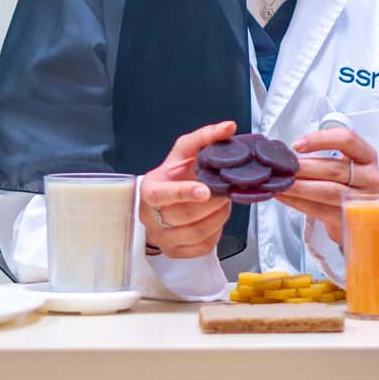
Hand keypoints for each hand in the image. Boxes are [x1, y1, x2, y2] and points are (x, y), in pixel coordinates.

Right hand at [139, 121, 235, 258]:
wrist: (163, 201)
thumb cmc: (174, 175)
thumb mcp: (185, 152)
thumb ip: (206, 137)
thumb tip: (229, 127)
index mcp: (149, 190)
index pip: (162, 195)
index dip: (184, 193)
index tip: (204, 191)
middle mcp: (150, 217)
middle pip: (185, 216)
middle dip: (213, 203)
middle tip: (226, 192)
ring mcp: (161, 238)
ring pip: (197, 232)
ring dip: (218, 217)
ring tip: (222, 203)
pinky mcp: (175, 252)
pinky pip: (203, 247)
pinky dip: (216, 232)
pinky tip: (215, 218)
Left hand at [278, 127, 378, 246]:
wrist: (356, 218)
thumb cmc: (345, 186)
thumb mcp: (342, 165)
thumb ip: (321, 158)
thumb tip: (286, 155)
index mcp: (367, 157)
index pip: (347, 140)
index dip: (320, 139)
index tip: (297, 145)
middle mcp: (370, 177)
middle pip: (334, 169)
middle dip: (304, 167)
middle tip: (282, 167)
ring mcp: (362, 200)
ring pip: (327, 190)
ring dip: (299, 186)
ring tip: (281, 183)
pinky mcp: (348, 219)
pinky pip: (320, 209)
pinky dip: (298, 202)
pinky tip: (284, 196)